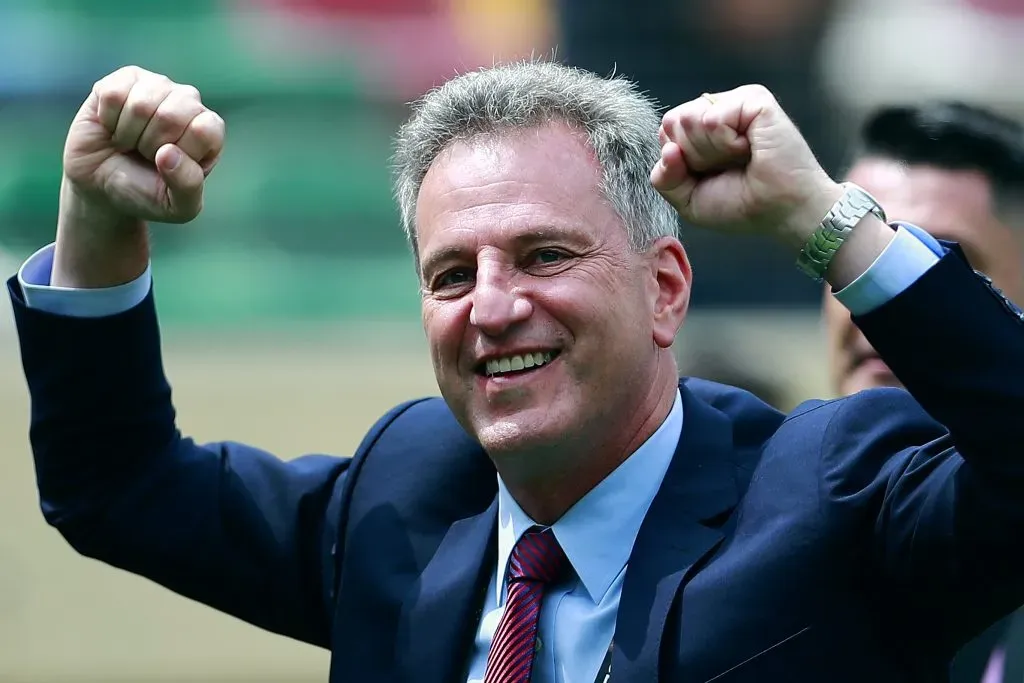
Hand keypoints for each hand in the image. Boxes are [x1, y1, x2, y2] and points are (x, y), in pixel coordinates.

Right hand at [63, 65, 224, 223]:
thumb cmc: (147, 193)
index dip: (180, 153)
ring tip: (130, 142)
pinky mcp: (125, 79)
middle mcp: (188, 102)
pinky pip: (113, 94)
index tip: (168, 166)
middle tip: (145, 155)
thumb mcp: (177, 206)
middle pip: (172, 115)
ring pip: (141, 104)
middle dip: (150, 145)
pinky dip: (108, 119)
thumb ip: (187, 186)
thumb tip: (168, 153)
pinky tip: (113, 127)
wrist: (103, 186)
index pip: (204, 130)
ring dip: (128, 133)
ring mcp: (157, 86)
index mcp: (209, 131)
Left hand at [650, 85, 841, 249]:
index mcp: (700, 130)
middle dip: (694, 157)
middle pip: (673, 123)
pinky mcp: (754, 99)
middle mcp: (717, 110)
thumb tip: (668, 149)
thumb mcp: (689, 200)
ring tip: (742, 157)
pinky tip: (751, 148)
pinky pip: (713, 117)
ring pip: (689, 119)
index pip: (665, 132)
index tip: (710, 175)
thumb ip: (664, 178)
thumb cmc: (742, 205)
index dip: (680, 162)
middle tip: (728, 167)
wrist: (780, 211)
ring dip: (712, 152)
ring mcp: (735, 102)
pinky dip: (727, 143)